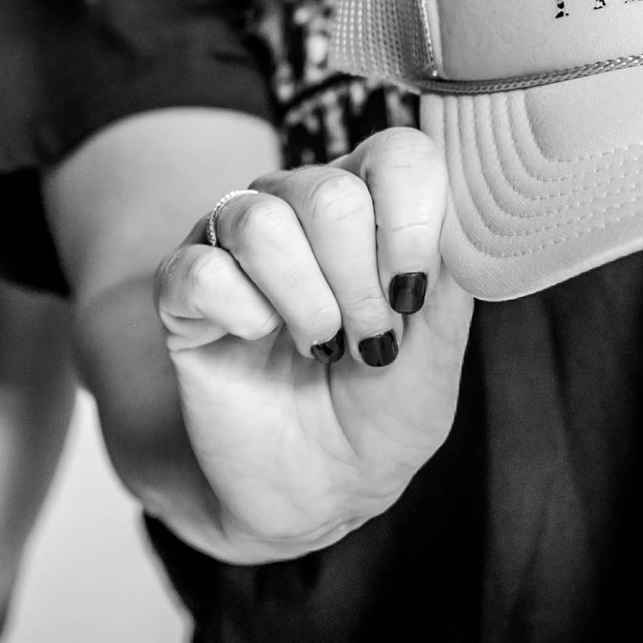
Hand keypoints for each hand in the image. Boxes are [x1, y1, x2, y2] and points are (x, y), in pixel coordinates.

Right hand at [153, 128, 471, 557]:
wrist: (317, 488)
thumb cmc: (382, 412)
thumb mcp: (438, 356)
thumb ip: (450, 280)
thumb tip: (461, 217)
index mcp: (372, 202)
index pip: (396, 153)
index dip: (413, 221)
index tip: (415, 293)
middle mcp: (299, 203)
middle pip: (328, 194)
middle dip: (360, 285)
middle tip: (370, 345)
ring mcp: (234, 239)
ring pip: (261, 222)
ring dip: (306, 303)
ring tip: (321, 347)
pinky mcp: (180, 284)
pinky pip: (204, 271)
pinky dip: (243, 317)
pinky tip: (256, 341)